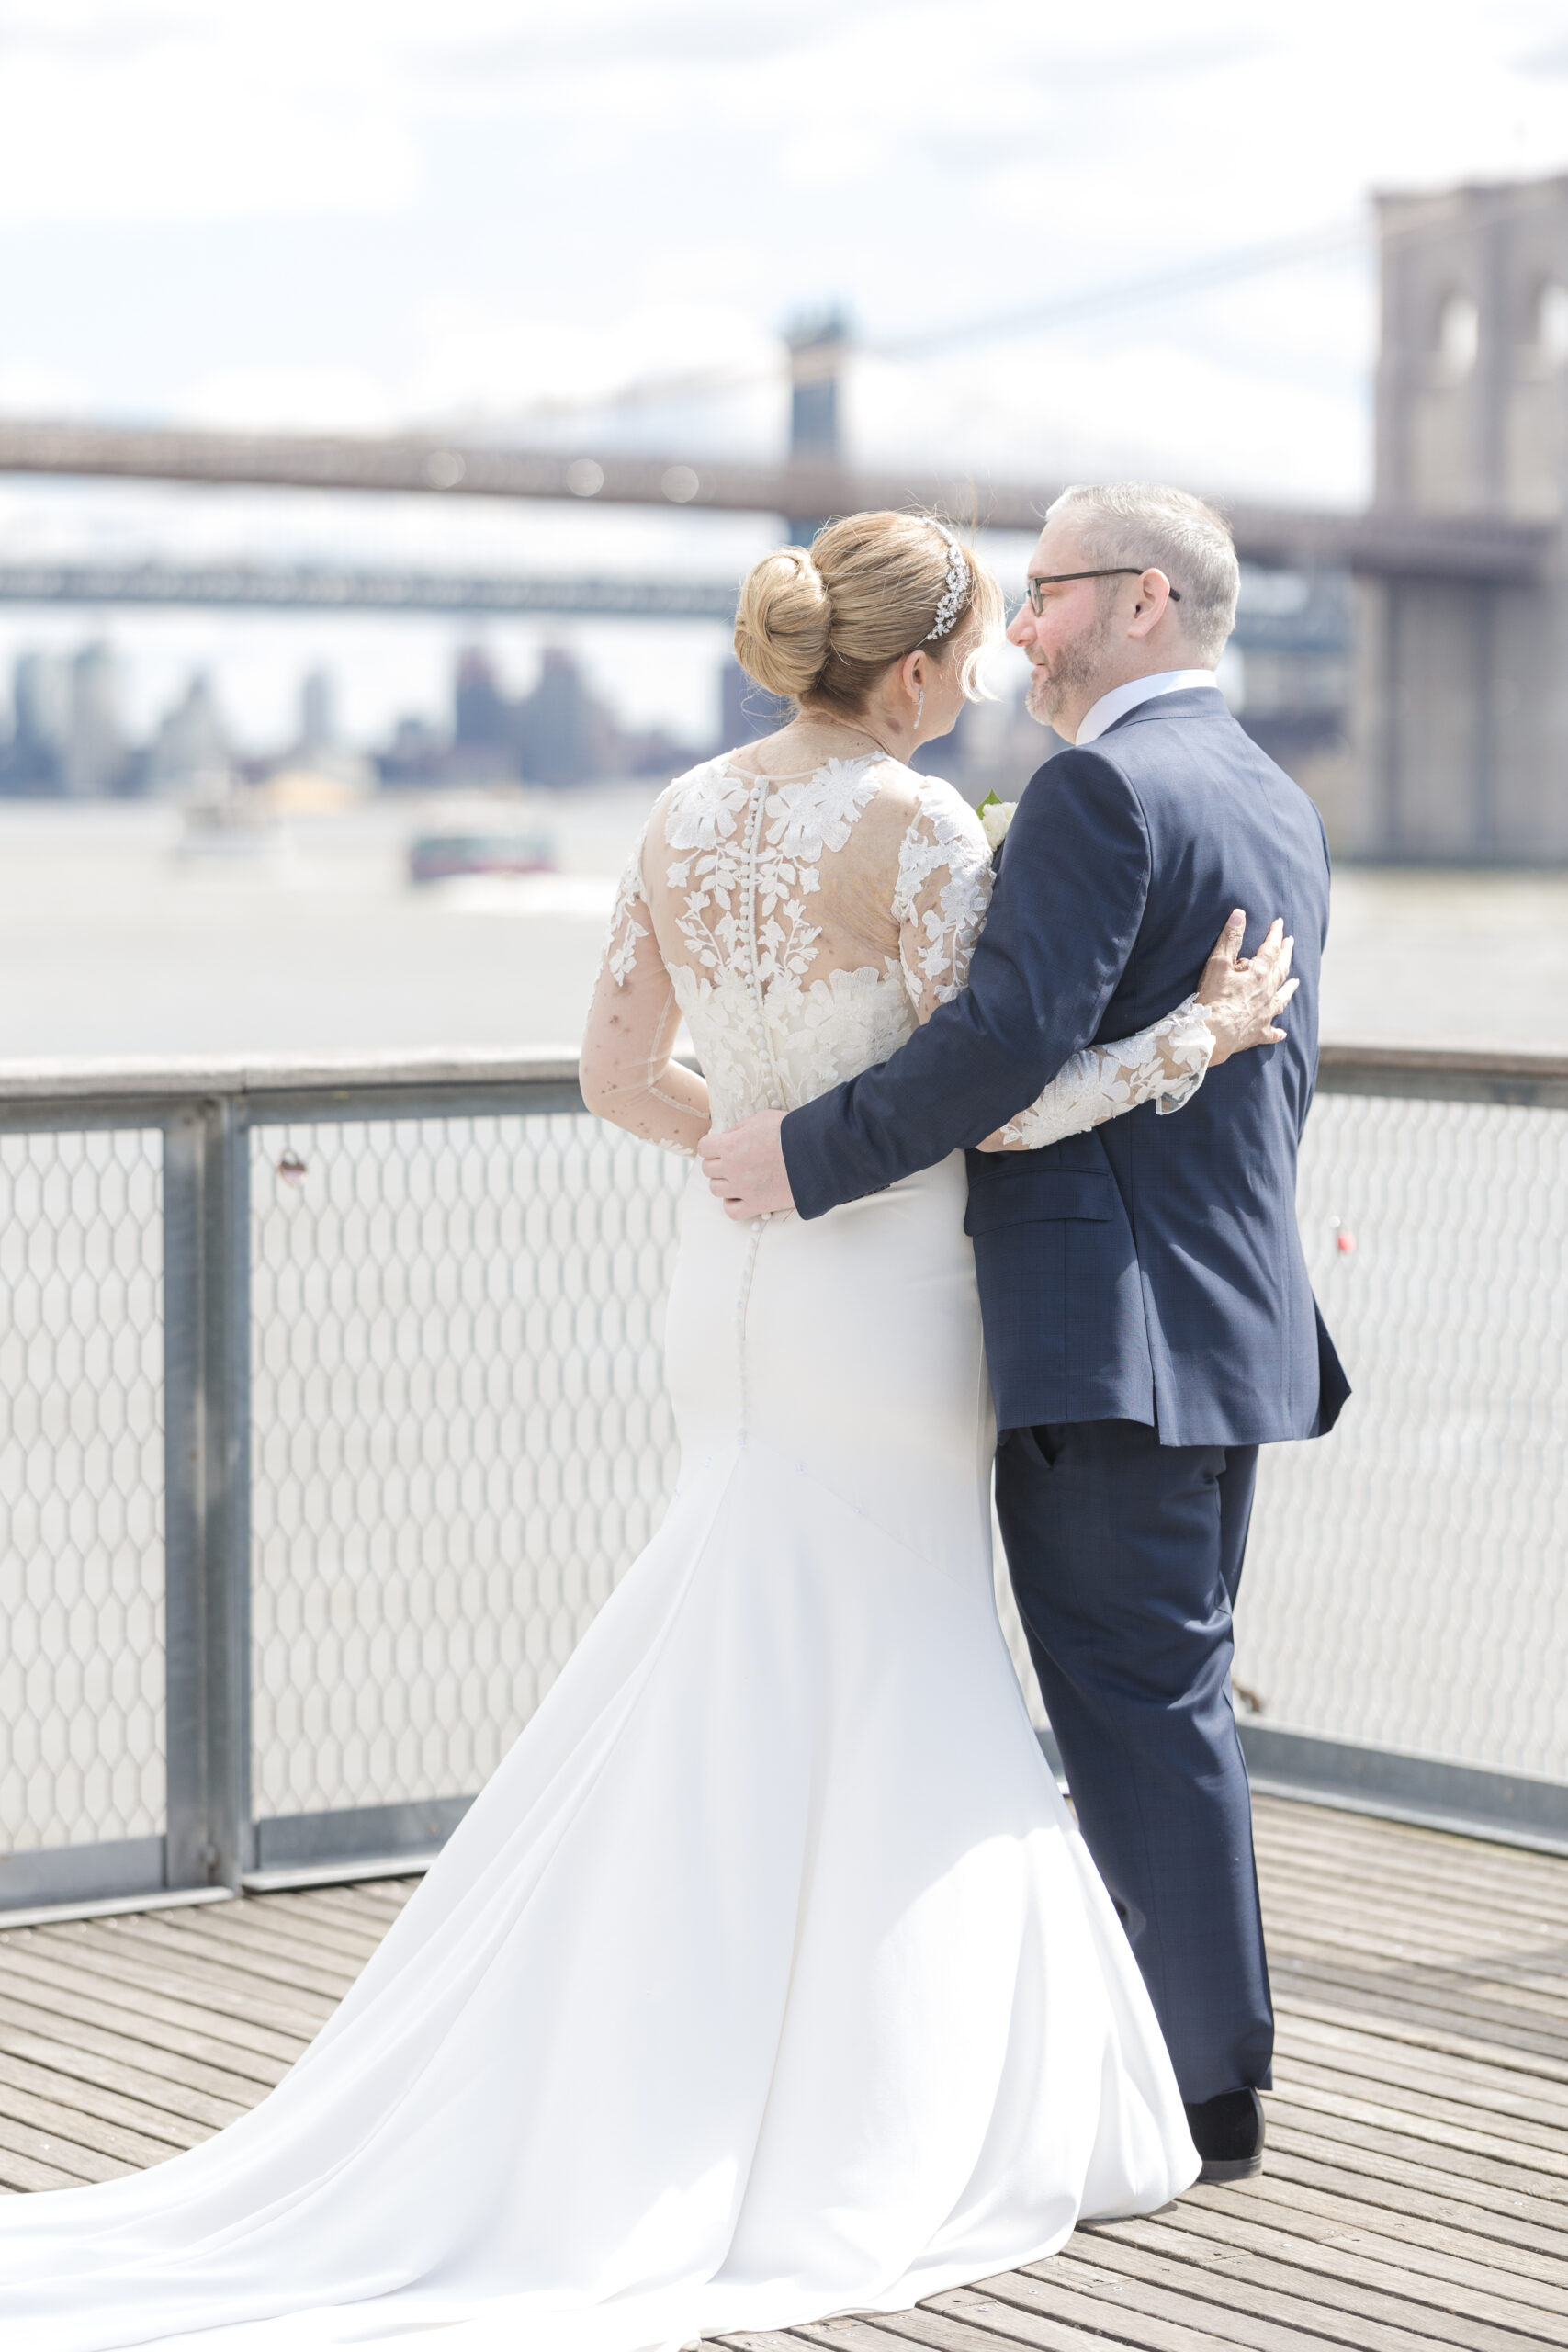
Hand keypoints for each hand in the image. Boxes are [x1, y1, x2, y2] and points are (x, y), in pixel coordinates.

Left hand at [697, 1110, 795, 1219]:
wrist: (816, 1154)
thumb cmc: (790, 1131)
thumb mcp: (761, 1119)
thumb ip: (739, 1128)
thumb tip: (728, 1136)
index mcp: (730, 1145)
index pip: (703, 1147)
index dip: (712, 1145)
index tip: (723, 1145)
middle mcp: (732, 1169)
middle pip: (708, 1169)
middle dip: (719, 1163)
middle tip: (736, 1159)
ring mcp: (743, 1189)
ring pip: (716, 1190)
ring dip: (724, 1183)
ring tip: (741, 1177)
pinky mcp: (757, 1205)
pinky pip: (731, 1211)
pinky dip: (732, 1204)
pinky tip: (742, 1196)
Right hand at [1198, 912, 1297, 1065]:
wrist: (1212, 1034)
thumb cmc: (1214, 998)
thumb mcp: (1218, 963)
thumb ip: (1230, 938)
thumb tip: (1240, 914)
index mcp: (1259, 974)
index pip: (1271, 949)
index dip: (1275, 934)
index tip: (1280, 923)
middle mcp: (1268, 992)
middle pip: (1281, 970)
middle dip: (1286, 954)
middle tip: (1291, 943)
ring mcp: (1265, 1013)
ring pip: (1283, 998)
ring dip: (1290, 989)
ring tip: (1296, 982)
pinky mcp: (1259, 1032)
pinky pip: (1272, 1032)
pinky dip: (1277, 1032)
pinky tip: (1282, 1033)